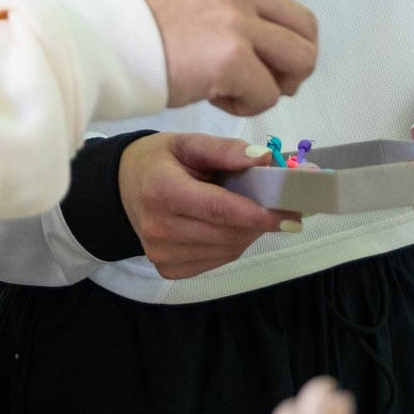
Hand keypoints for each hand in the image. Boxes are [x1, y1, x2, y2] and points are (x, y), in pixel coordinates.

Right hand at [119, 131, 296, 280]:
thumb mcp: (188, 143)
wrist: (122, 187)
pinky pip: (217, 260)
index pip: (219, 209)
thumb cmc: (159, 161)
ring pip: (228, 249)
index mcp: (161, 191)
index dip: (258, 213)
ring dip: (250, 232)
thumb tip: (265, 158)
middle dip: (261, 221)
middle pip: (228, 232)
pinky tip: (230, 226)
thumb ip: (226, 150)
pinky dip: (233, 243)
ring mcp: (161, 254)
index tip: (291, 212)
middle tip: (284, 206)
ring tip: (253, 211)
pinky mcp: (168, 270)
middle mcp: (158, 229)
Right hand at [139, 0, 317, 116]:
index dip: (280, 44)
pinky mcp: (231, 58)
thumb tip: (275, 47)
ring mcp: (237, 21)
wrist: (105, 48)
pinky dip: (248, 107)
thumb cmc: (143, 34)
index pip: (288, 9)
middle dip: (292, 66)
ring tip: (240, 92)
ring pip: (300, 61)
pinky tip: (216, 99)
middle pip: (306, 32)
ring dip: (275, 86)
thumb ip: (236, 10)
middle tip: (263, 84)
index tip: (255, 62)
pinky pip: (267, 94)